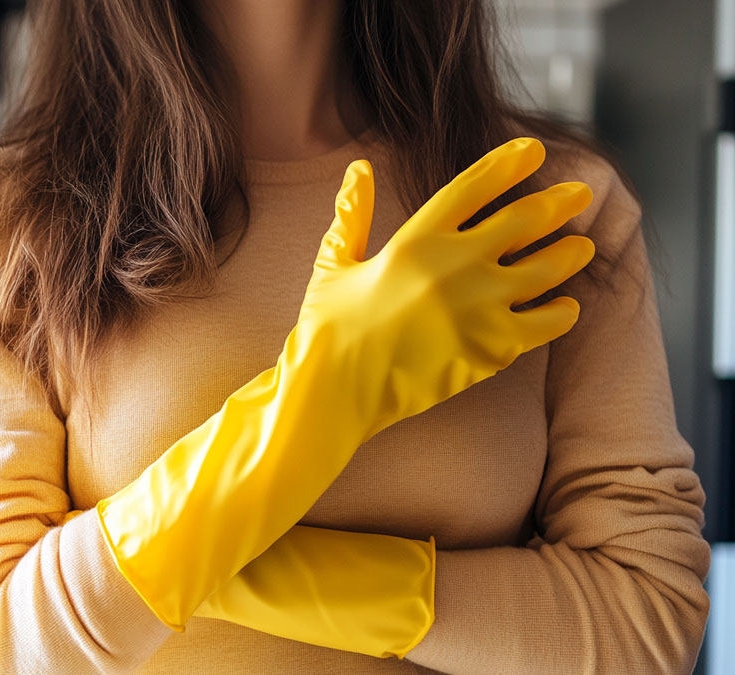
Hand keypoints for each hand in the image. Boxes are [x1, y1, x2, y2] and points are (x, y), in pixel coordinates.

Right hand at [298, 136, 593, 440]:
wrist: (337, 392)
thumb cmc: (328, 329)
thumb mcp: (333, 263)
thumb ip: (351, 213)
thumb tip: (359, 169)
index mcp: (416, 240)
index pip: (475, 186)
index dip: (508, 164)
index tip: (533, 151)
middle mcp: (456, 265)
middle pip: (524, 220)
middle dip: (558, 202)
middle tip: (579, 194)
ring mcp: (479, 307)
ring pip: (546, 268)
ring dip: (570, 253)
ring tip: (584, 247)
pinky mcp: (492, 348)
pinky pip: (546, 323)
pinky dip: (562, 313)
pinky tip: (568, 307)